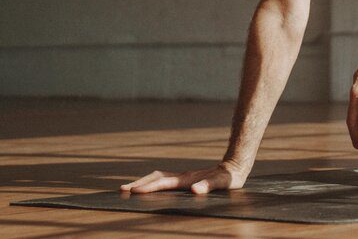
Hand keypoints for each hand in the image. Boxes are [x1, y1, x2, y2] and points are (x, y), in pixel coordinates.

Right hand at [119, 161, 247, 194]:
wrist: (235, 166)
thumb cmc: (229, 177)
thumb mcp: (222, 183)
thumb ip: (209, 186)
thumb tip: (194, 190)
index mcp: (187, 179)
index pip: (163, 183)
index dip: (149, 188)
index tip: (134, 192)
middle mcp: (182, 176)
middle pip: (156, 178)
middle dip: (139, 183)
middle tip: (122, 190)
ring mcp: (183, 176)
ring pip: (158, 177)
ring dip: (144, 182)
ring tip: (129, 189)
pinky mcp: (186, 179)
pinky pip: (164, 180)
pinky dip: (152, 183)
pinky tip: (149, 188)